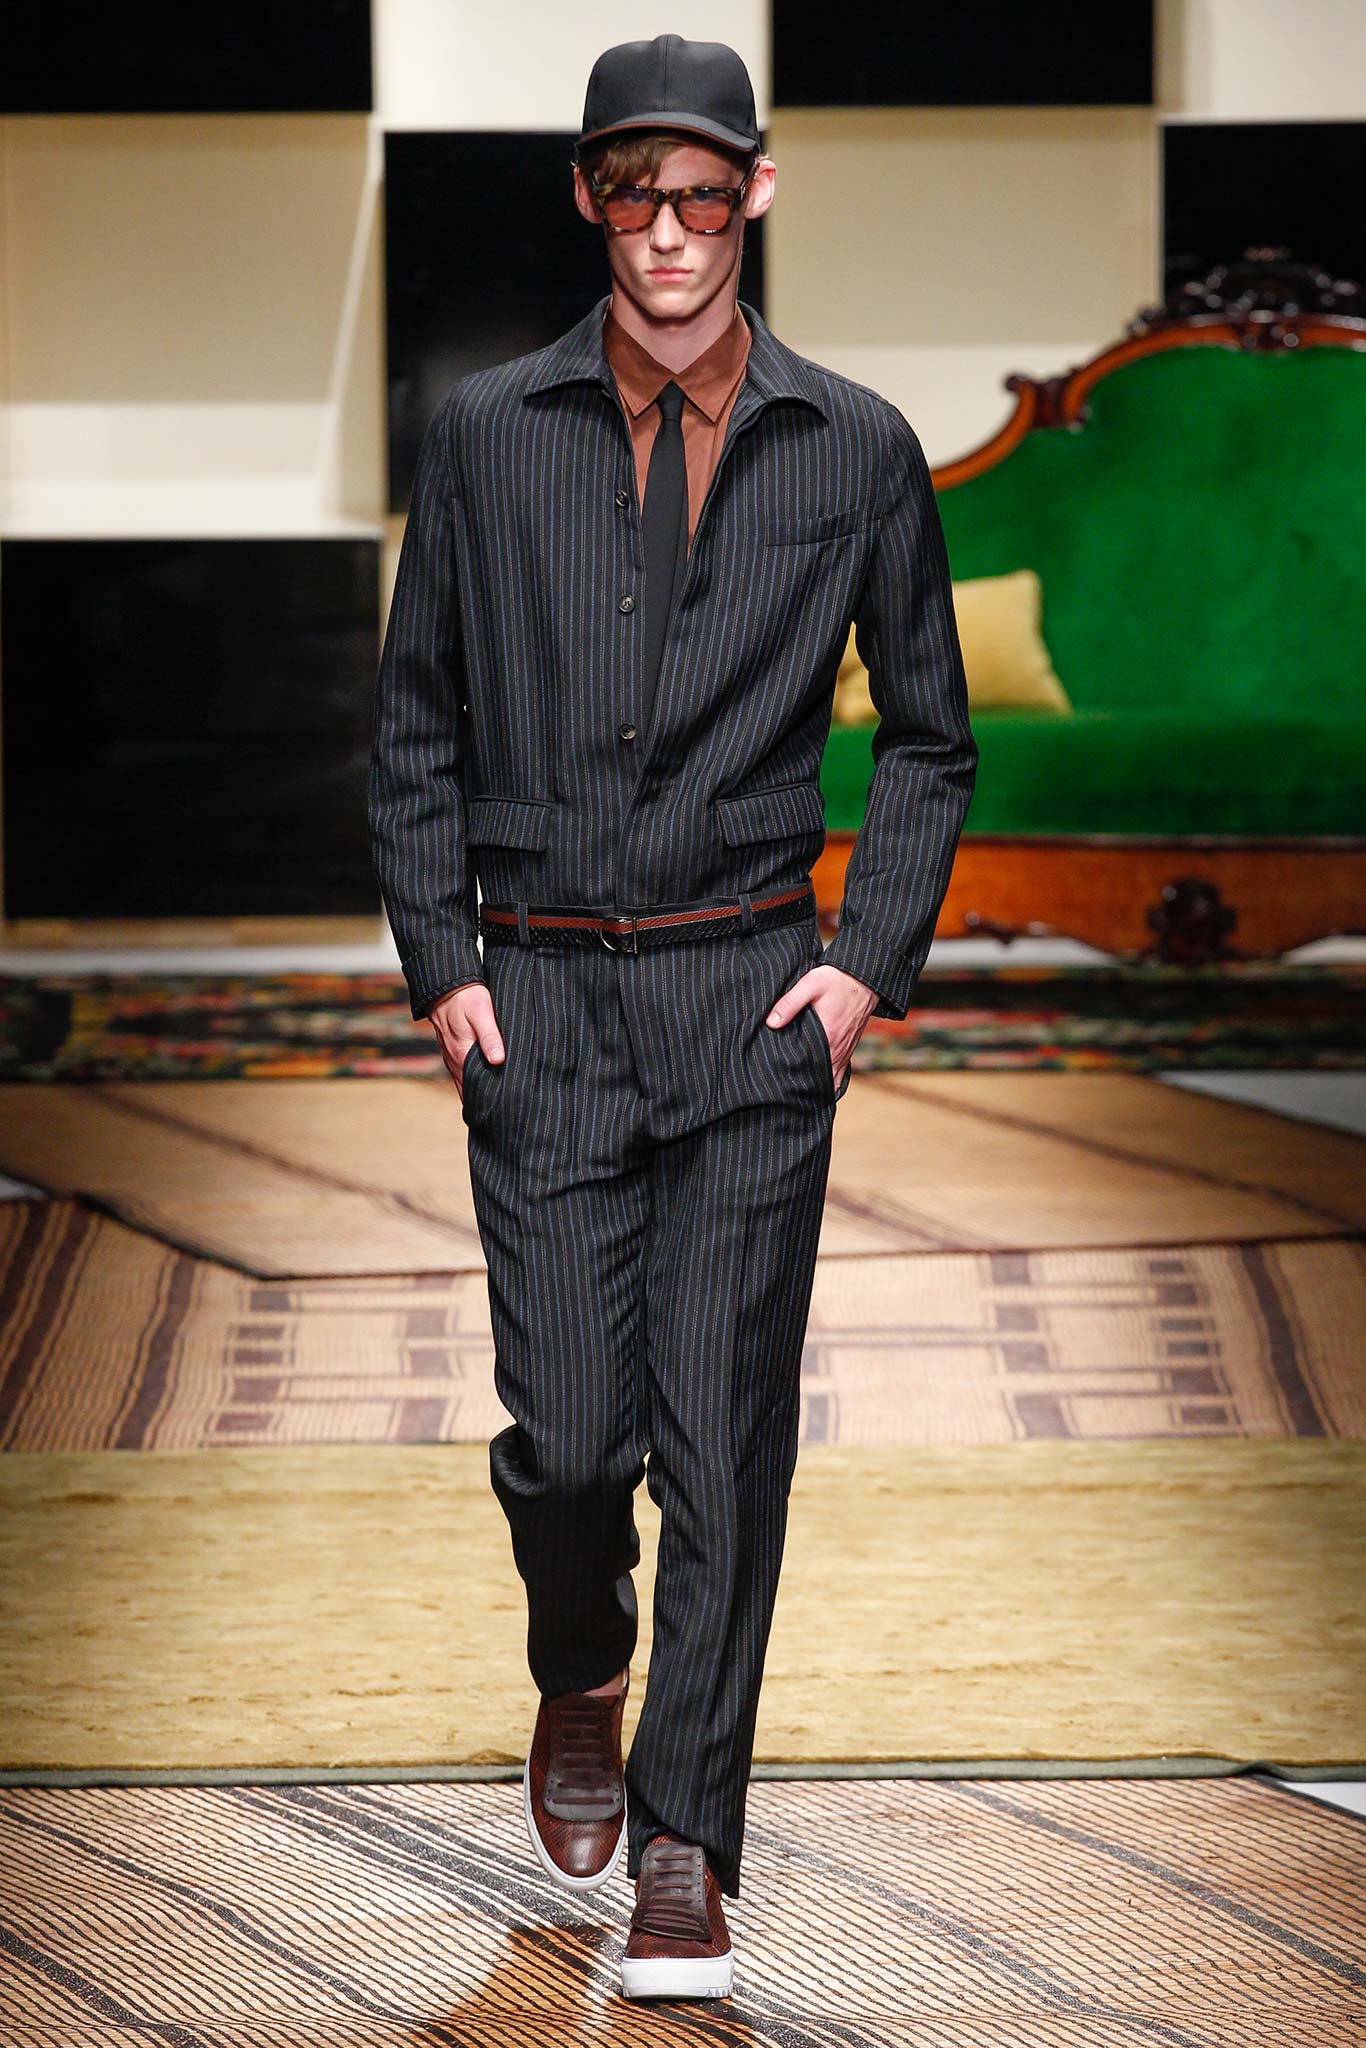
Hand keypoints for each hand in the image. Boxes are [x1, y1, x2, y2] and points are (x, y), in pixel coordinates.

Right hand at [428, 981, 503, 1101]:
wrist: (446, 985)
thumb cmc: (467, 998)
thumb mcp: (482, 1013)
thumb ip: (490, 1037)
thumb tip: (498, 1060)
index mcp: (462, 1056)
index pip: (474, 1090)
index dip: (488, 1102)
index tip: (504, 1111)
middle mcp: (455, 1062)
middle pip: (471, 1091)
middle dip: (485, 1102)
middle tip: (506, 1114)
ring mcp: (453, 1058)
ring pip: (467, 1083)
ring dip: (480, 1093)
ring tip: (500, 1105)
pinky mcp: (455, 1051)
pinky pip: (465, 1073)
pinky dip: (475, 1081)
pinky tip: (489, 1083)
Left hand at [765, 963, 876, 1090]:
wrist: (864, 976)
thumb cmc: (836, 979)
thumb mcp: (810, 985)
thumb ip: (789, 1004)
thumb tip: (771, 1023)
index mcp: (828, 1037)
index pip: (811, 1069)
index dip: (798, 1079)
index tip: (783, 1084)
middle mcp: (839, 1048)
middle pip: (822, 1079)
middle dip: (806, 1086)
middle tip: (787, 1090)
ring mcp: (846, 1048)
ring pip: (832, 1077)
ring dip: (819, 1083)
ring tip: (800, 1088)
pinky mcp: (850, 1045)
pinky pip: (841, 1069)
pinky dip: (831, 1077)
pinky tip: (818, 1078)